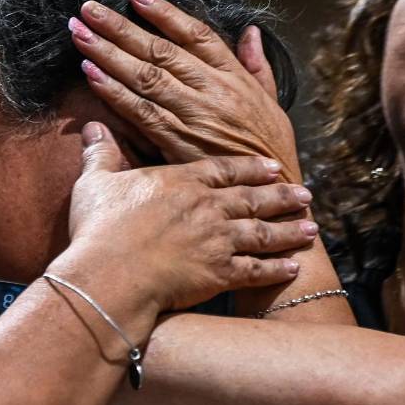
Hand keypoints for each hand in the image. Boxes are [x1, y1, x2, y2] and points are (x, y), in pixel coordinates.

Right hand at [59, 122, 315, 314]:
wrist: (110, 275)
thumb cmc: (99, 230)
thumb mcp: (96, 184)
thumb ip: (101, 155)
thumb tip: (93, 129)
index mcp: (182, 183)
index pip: (224, 169)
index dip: (250, 167)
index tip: (271, 166)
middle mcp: (207, 208)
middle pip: (253, 198)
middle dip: (281, 195)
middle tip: (305, 193)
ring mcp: (218, 241)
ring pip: (263, 232)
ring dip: (289, 230)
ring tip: (311, 228)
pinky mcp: (219, 274)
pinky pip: (256, 270)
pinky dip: (276, 269)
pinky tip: (293, 267)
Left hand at [69, 0, 301, 181]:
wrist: (272, 195)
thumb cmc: (270, 149)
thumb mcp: (273, 102)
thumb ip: (258, 65)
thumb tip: (251, 32)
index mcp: (234, 76)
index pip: (195, 34)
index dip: (163, 13)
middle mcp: (212, 90)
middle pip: (160, 50)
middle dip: (120, 27)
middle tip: (88, 10)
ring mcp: (194, 116)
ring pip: (145, 77)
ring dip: (108, 54)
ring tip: (80, 35)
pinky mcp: (178, 143)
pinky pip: (141, 113)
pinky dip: (114, 93)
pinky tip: (91, 75)